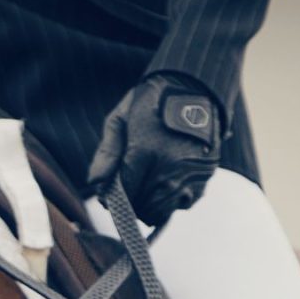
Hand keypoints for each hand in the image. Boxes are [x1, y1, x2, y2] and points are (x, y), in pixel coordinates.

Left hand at [87, 73, 222, 225]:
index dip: (114, 200)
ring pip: (163, 212)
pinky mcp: (205, 175)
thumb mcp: (121, 119)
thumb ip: (107, 152)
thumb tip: (94, 182)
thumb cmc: (151, 102)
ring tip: (143, 194)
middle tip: (126, 195)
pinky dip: (172, 203)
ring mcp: (190, 173)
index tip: (109, 196)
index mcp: (146, 151)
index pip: (125, 194)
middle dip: (130, 206)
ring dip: (150, 208)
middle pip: (143, 208)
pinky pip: (185, 204)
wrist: (194, 86)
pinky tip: (165, 188)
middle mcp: (170, 167)